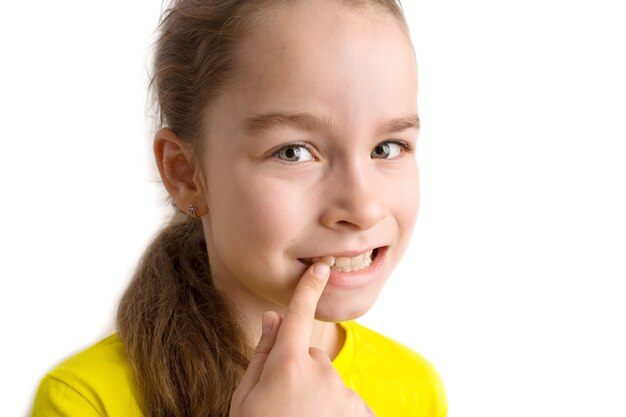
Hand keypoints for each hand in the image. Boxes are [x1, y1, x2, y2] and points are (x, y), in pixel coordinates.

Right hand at [230, 262, 375, 416]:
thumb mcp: (246, 396)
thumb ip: (262, 353)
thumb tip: (274, 318)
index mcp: (288, 365)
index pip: (299, 316)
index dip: (309, 290)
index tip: (321, 268)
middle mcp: (321, 373)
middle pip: (311, 357)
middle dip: (300, 372)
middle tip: (283, 402)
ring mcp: (344, 394)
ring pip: (328, 379)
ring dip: (317, 394)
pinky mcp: (362, 412)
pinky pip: (346, 401)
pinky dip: (335, 411)